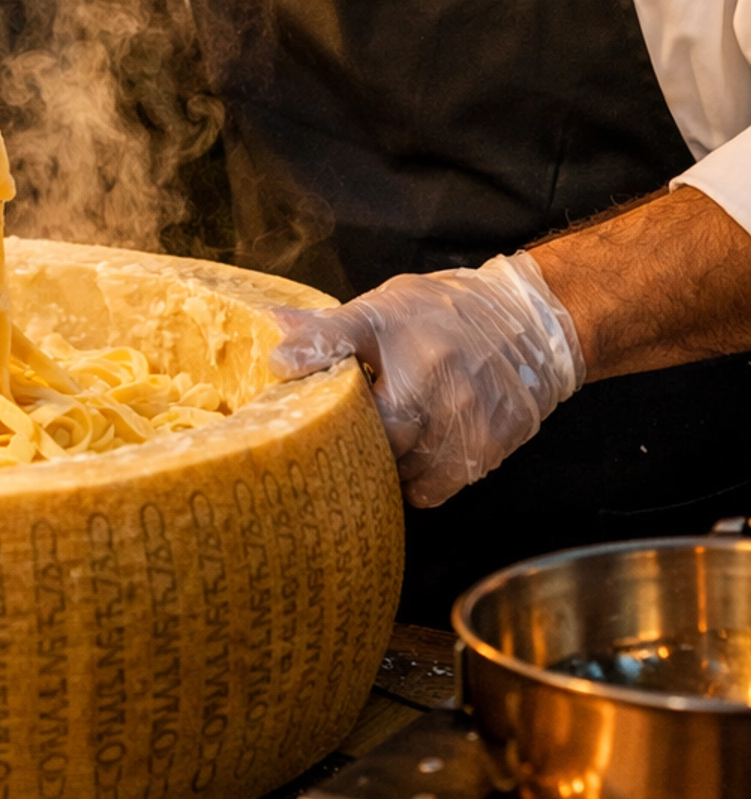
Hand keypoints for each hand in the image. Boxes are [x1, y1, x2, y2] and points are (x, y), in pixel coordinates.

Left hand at [266, 251, 584, 507]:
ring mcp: (467, 434)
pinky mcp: (487, 454)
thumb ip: (328, 331)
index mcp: (409, 367)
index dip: (329, 424)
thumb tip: (272, 330)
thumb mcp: (382, 309)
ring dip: (388, 464)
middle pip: (378, 453)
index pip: (351, 420)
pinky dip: (417, 478)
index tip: (317, 418)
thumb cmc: (443, 312)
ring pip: (404, 476)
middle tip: (344, 432)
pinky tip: (413, 451)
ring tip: (383, 437)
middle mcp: (441, 404)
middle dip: (357, 446)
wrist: (526, 322)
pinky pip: (434, 488)